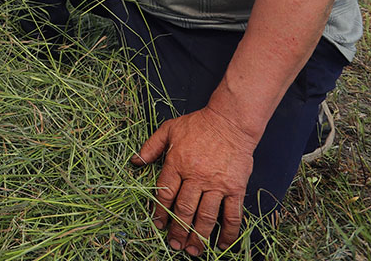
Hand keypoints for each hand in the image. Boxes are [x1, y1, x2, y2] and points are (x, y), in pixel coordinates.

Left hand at [132, 106, 257, 254]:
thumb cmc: (199, 125)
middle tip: (174, 244)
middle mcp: (196, 177)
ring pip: (205, 216)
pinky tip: (223, 245)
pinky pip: (232, 214)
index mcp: (177, 163)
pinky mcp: (235, 188)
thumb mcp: (169, 129)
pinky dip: (228, 232)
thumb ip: (151, 146)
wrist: (231, 121)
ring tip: (193, 251)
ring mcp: (217, 184)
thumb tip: (135, 161)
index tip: (158, 224)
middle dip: (177, 229)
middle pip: (184, 209)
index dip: (159, 212)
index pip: (164, 193)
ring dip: (198, 237)